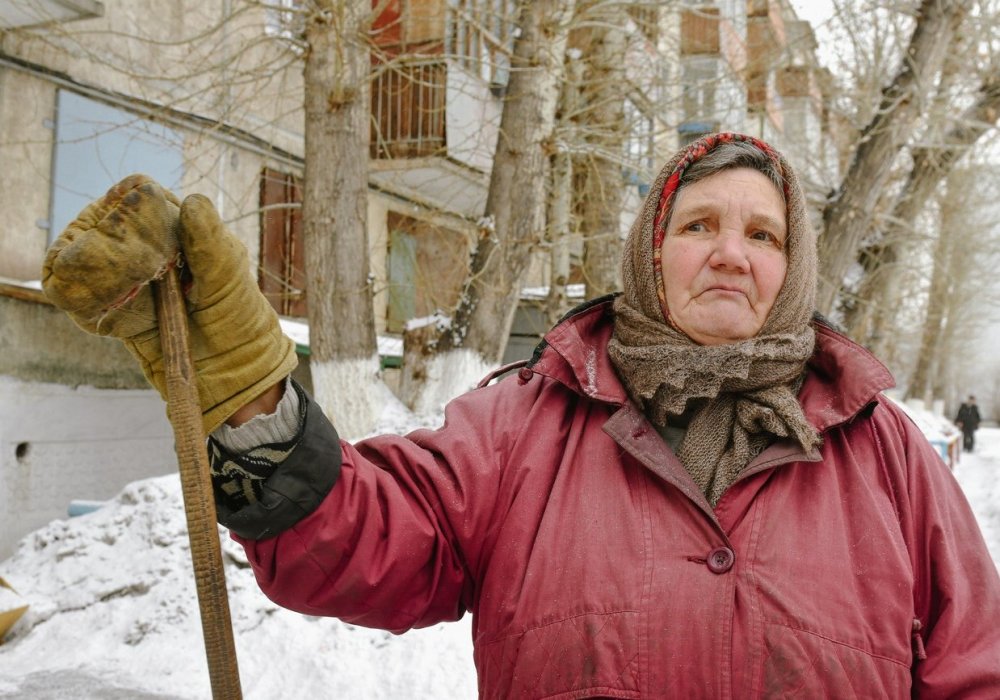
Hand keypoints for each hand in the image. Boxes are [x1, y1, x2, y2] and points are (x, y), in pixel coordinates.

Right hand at [43, 175, 297, 432]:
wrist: (234, 375)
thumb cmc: (239, 319)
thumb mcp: (228, 278)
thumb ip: (209, 242)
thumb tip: (192, 201)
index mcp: (180, 232)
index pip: (138, 198)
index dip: (127, 204)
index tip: (129, 219)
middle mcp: (150, 252)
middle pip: (103, 226)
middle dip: (105, 238)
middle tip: (130, 263)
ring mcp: (130, 284)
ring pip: (86, 260)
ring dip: (89, 267)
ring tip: (117, 285)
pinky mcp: (116, 316)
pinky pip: (82, 299)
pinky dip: (79, 296)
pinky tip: (95, 304)